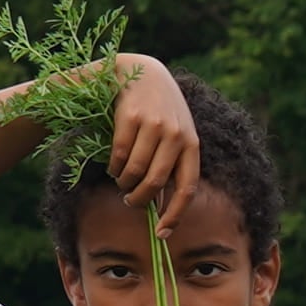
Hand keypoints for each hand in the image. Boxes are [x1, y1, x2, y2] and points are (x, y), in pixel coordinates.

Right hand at [102, 55, 200, 222]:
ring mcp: (154, 125)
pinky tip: (114, 165)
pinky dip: (114, 166)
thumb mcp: (175, 135)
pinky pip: (118, 155)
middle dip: (140, 199)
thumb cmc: (160, 112)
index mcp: (192, 145)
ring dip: (124, 183)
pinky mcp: (130, 117)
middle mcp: (177, 135)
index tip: (161, 234)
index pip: (186, 188)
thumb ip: (172, 164)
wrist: (141, 72)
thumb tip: (164, 207)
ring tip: (122, 181)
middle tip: (130, 202)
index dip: (174, 215)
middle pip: (155, 183)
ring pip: (134, 171)